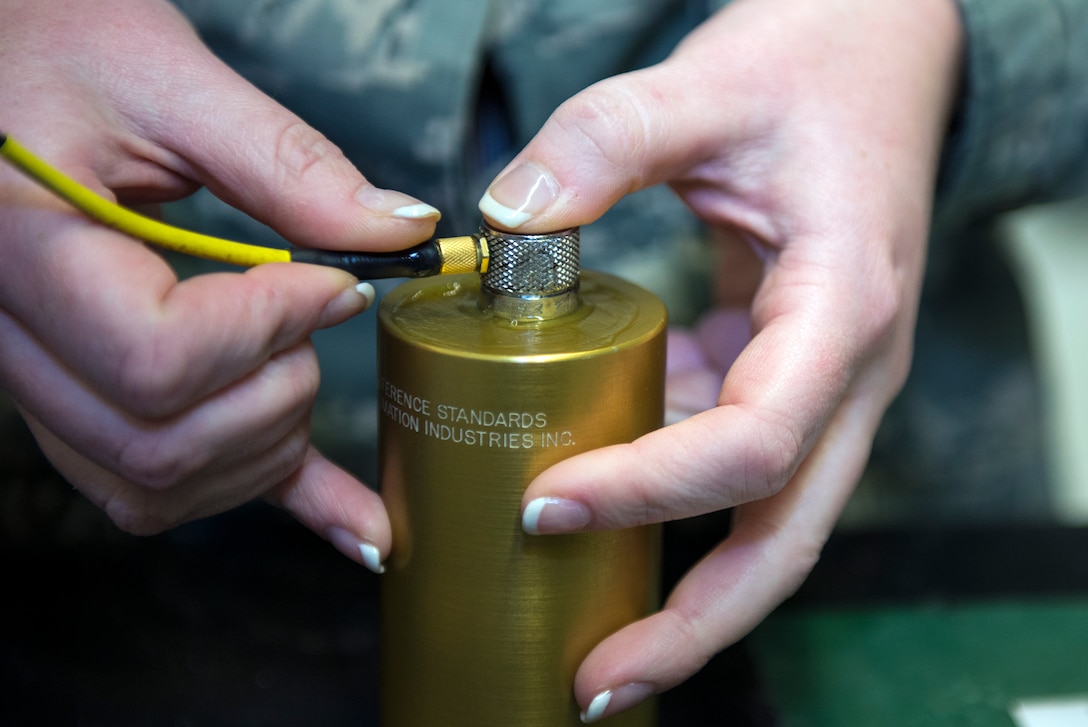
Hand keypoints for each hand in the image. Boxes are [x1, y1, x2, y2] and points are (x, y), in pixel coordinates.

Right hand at [0, 0, 439, 570]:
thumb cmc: (50, 43)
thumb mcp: (165, 77)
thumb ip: (284, 164)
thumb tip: (397, 231)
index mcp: (20, 249)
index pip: (155, 355)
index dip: (269, 330)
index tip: (329, 284)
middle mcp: (12, 335)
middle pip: (161, 440)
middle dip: (276, 392)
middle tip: (314, 314)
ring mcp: (41, 376)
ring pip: (156, 480)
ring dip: (264, 445)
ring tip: (298, 366)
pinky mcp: (81, 389)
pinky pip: (161, 479)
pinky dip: (267, 498)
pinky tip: (352, 523)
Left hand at [479, 0, 962, 717]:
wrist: (876, 56)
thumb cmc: (814, 69)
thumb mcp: (706, 89)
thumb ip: (604, 140)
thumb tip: (504, 217)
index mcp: (844, 310)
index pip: (756, 441)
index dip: (654, 491)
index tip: (547, 506)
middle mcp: (845, 369)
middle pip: (786, 537)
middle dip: (694, 622)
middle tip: (594, 681)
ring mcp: (819, 380)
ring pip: (766, 521)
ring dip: (682, 586)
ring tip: (588, 638)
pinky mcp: (781, 372)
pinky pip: (732, 463)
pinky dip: (667, 499)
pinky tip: (593, 501)